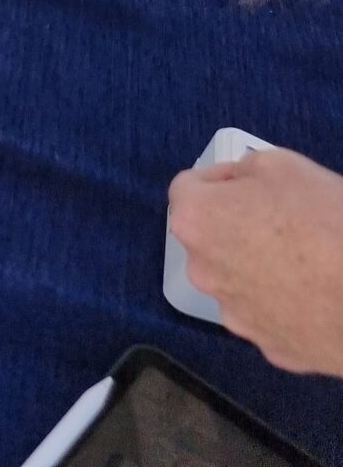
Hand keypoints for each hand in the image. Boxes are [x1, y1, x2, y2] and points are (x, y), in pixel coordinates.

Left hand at [169, 149, 342, 376]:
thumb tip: (237, 186)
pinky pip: (267, 315)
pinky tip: (313, 295)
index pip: (189, 189)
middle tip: (280, 221)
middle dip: (235, 226)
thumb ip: (244, 170)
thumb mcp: (281, 165)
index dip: (221, 181)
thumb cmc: (323, 220)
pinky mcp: (268, 348)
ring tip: (303, 261)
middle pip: (210, 239)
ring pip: (237, 281)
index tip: (252, 184)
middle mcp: (203, 272)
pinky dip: (282, 304)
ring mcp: (235, 316)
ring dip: (256, 267)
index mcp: (196, 221)